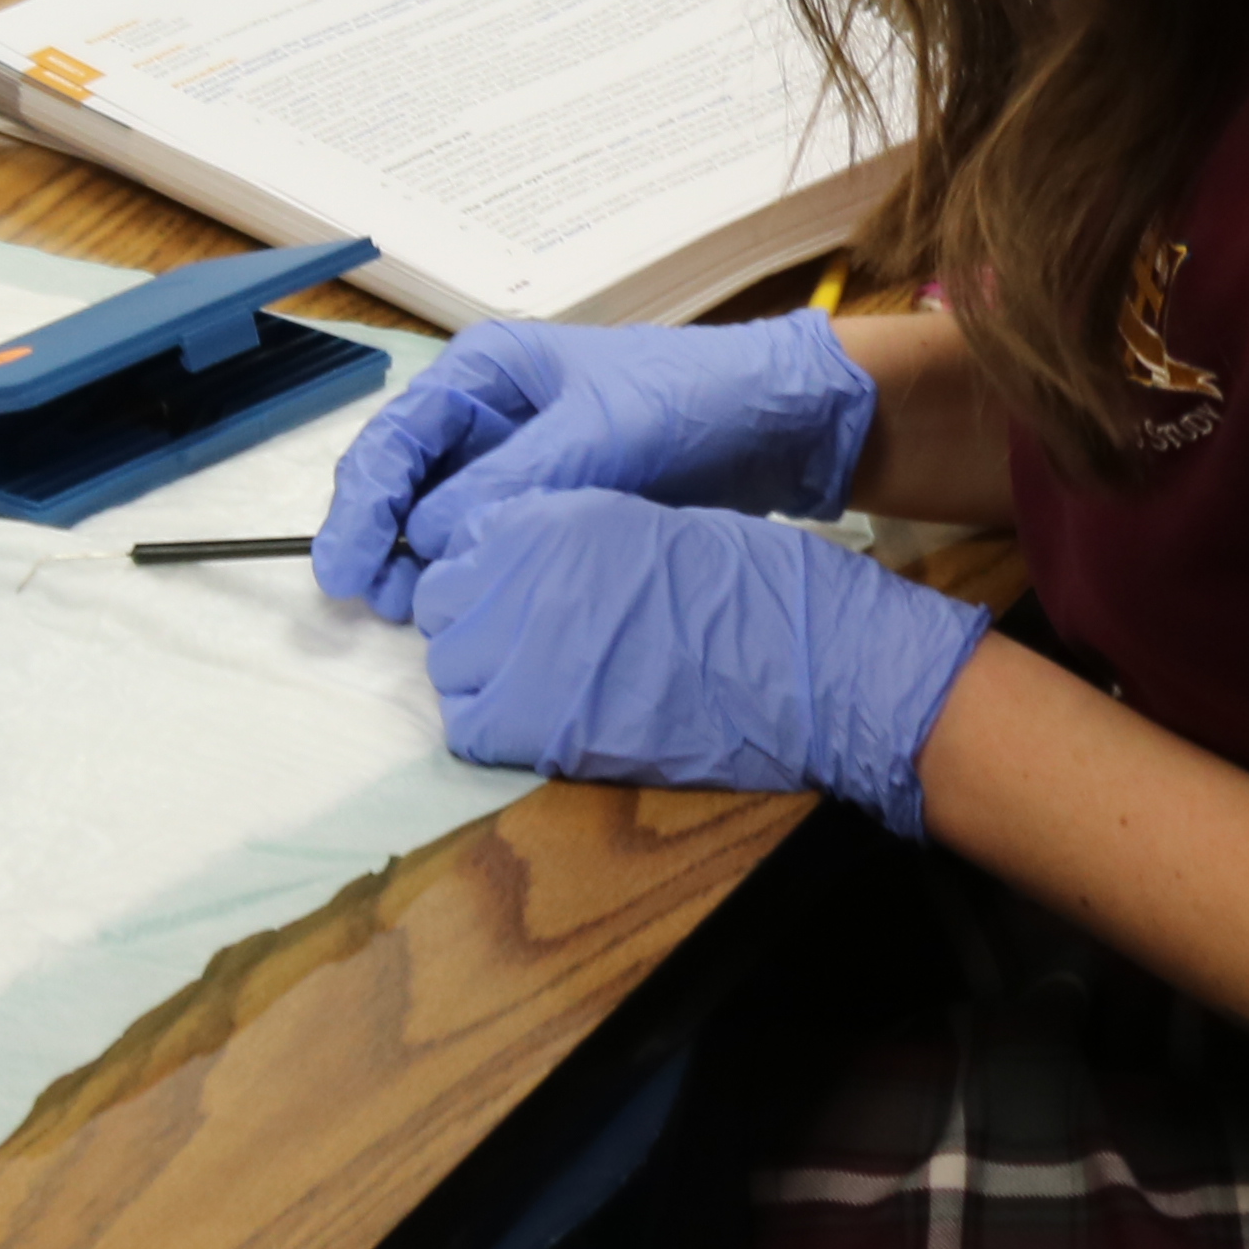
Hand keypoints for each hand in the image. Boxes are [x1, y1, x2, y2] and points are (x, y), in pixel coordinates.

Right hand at [317, 313, 874, 623]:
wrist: (786, 420)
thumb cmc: (697, 397)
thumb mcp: (603, 433)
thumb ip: (513, 483)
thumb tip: (429, 537)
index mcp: (486, 372)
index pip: (398, 437)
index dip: (363, 503)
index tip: (348, 565)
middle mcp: (488, 414)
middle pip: (403, 479)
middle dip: (379, 537)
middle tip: (373, 599)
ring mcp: (516, 461)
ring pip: (437, 516)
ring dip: (416, 562)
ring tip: (410, 612)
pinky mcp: (549, 502)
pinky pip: (486, 539)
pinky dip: (465, 570)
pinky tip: (459, 604)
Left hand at [411, 491, 985, 834]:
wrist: (805, 661)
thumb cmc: (752, 589)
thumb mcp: (645, 525)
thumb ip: (570, 541)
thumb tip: (530, 570)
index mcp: (545, 519)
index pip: (462, 544)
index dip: (487, 574)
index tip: (515, 593)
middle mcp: (513, 578)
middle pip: (443, 606)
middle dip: (474, 623)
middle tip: (529, 644)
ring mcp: (517, 653)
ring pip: (449, 668)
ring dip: (481, 676)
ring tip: (541, 684)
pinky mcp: (535, 728)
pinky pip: (470, 728)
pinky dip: (492, 729)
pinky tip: (543, 723)